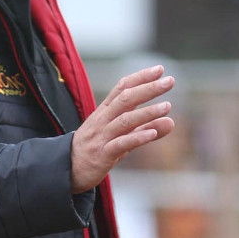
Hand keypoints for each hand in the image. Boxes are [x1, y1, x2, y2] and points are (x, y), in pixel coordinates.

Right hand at [71, 65, 174, 192]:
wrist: (67, 168)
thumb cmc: (96, 149)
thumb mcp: (122, 136)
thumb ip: (145, 127)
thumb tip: (171, 121)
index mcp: (105, 111)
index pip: (122, 88)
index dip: (140, 77)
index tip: (160, 69)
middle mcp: (103, 120)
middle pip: (125, 99)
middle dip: (148, 89)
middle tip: (170, 81)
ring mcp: (102, 136)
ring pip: (125, 120)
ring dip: (146, 112)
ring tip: (167, 106)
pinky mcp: (102, 155)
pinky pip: (121, 144)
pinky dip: (137, 137)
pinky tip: (153, 133)